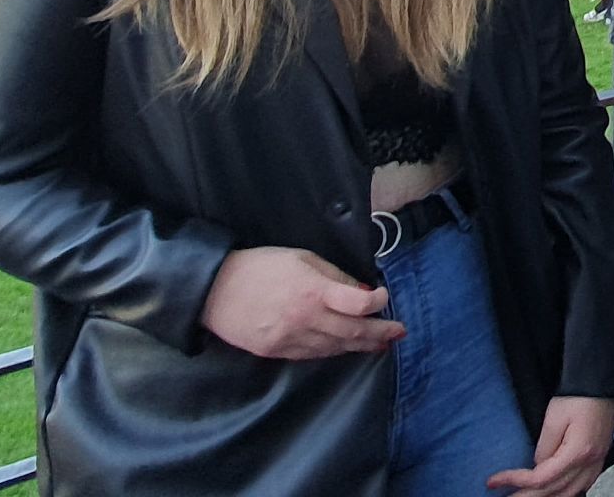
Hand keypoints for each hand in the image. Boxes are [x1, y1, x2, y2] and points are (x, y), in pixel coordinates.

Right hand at [201, 246, 403, 359]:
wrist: (214, 291)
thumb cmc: (261, 267)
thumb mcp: (303, 259)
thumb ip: (335, 277)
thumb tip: (363, 291)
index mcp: (313, 291)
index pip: (358, 302)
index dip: (377, 302)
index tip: (384, 297)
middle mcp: (305, 319)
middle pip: (352, 332)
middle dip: (379, 333)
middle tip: (398, 333)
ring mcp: (290, 339)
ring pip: (334, 348)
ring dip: (359, 346)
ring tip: (378, 343)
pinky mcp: (276, 352)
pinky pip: (313, 355)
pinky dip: (333, 351)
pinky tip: (345, 347)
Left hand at [488, 394, 613, 495]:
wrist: (601, 383)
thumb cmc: (580, 395)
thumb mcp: (553, 418)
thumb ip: (543, 448)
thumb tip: (538, 465)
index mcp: (578, 452)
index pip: (541, 478)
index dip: (516, 481)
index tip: (496, 480)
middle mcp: (590, 462)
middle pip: (554, 491)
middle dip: (527, 496)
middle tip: (507, 496)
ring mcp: (597, 462)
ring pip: (570, 493)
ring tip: (527, 495)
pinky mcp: (599, 458)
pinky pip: (582, 485)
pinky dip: (565, 491)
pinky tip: (555, 491)